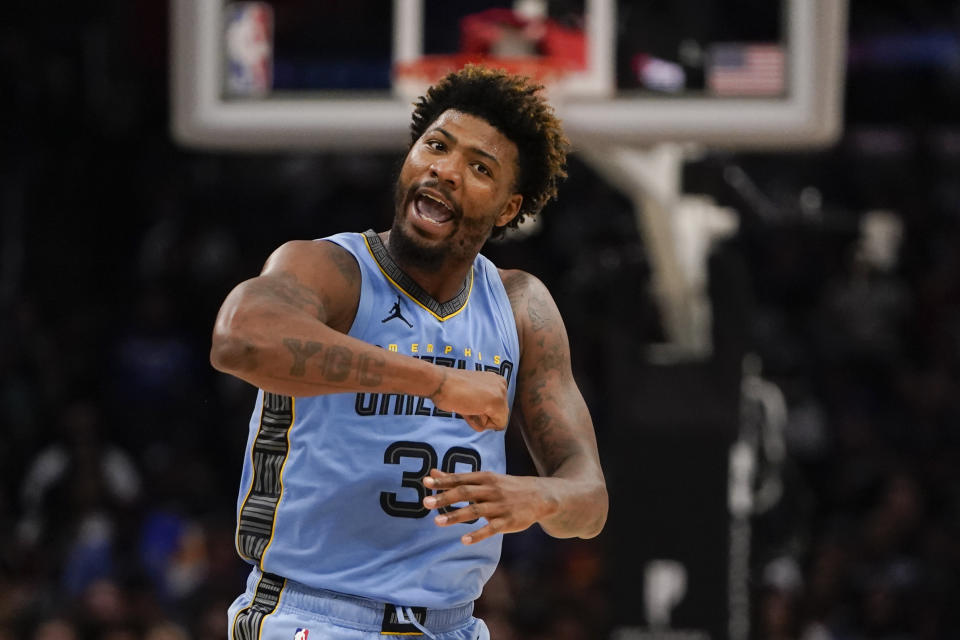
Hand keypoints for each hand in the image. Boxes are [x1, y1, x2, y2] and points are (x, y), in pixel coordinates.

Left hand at [421, 468, 556, 544]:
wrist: (540, 495)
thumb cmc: (506, 487)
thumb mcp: (485, 479)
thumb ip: (457, 479)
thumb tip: (432, 474)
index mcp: (484, 478)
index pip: (460, 479)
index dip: (443, 481)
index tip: (425, 483)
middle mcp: (491, 490)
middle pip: (465, 492)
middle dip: (445, 498)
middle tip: (426, 503)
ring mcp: (500, 506)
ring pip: (475, 511)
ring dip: (456, 516)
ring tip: (437, 522)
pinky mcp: (508, 521)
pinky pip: (491, 528)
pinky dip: (478, 534)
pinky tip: (464, 540)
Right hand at [429, 369, 508, 431]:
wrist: (439, 382)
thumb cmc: (449, 388)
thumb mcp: (472, 395)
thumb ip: (482, 405)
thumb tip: (486, 422)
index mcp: (496, 381)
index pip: (497, 409)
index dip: (481, 411)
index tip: (468, 400)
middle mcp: (501, 384)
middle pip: (499, 416)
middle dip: (482, 416)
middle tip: (466, 404)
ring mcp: (500, 393)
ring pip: (498, 421)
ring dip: (480, 419)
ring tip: (466, 405)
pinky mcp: (496, 402)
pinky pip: (498, 425)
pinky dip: (481, 423)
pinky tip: (469, 409)